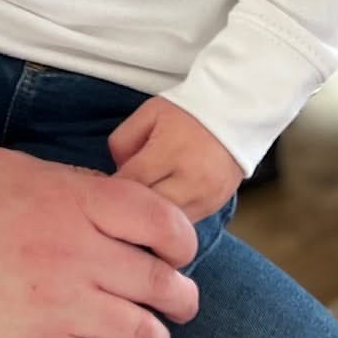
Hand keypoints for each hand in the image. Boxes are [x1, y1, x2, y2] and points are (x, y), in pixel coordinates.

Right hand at [0, 149, 199, 337]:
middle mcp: (81, 256)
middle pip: (165, 284)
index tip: (175, 250)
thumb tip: (105, 200)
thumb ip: (68, 182)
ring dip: (156, 337)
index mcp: (75, 203)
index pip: (162, 222)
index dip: (181, 240)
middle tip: (174, 300)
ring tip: (145, 336)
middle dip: (180, 296)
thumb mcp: (12, 167)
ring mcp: (64, 308)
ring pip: (147, 334)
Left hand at [109, 98, 243, 221]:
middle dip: (131, 207)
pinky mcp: (216, 207)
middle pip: (150, 209)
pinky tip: (161, 208)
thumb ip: (123, 142)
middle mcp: (190, 179)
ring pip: (168, 223)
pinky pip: (185, 223)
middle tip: (118, 202)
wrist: (234, 116)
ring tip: (140, 207)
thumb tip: (117, 172)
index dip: (113, 187)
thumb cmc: (185, 113)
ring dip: (151, 218)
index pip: (132, 181)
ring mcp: (206, 197)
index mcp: (170, 152)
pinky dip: (170, 219)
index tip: (103, 188)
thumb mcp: (147, 114)